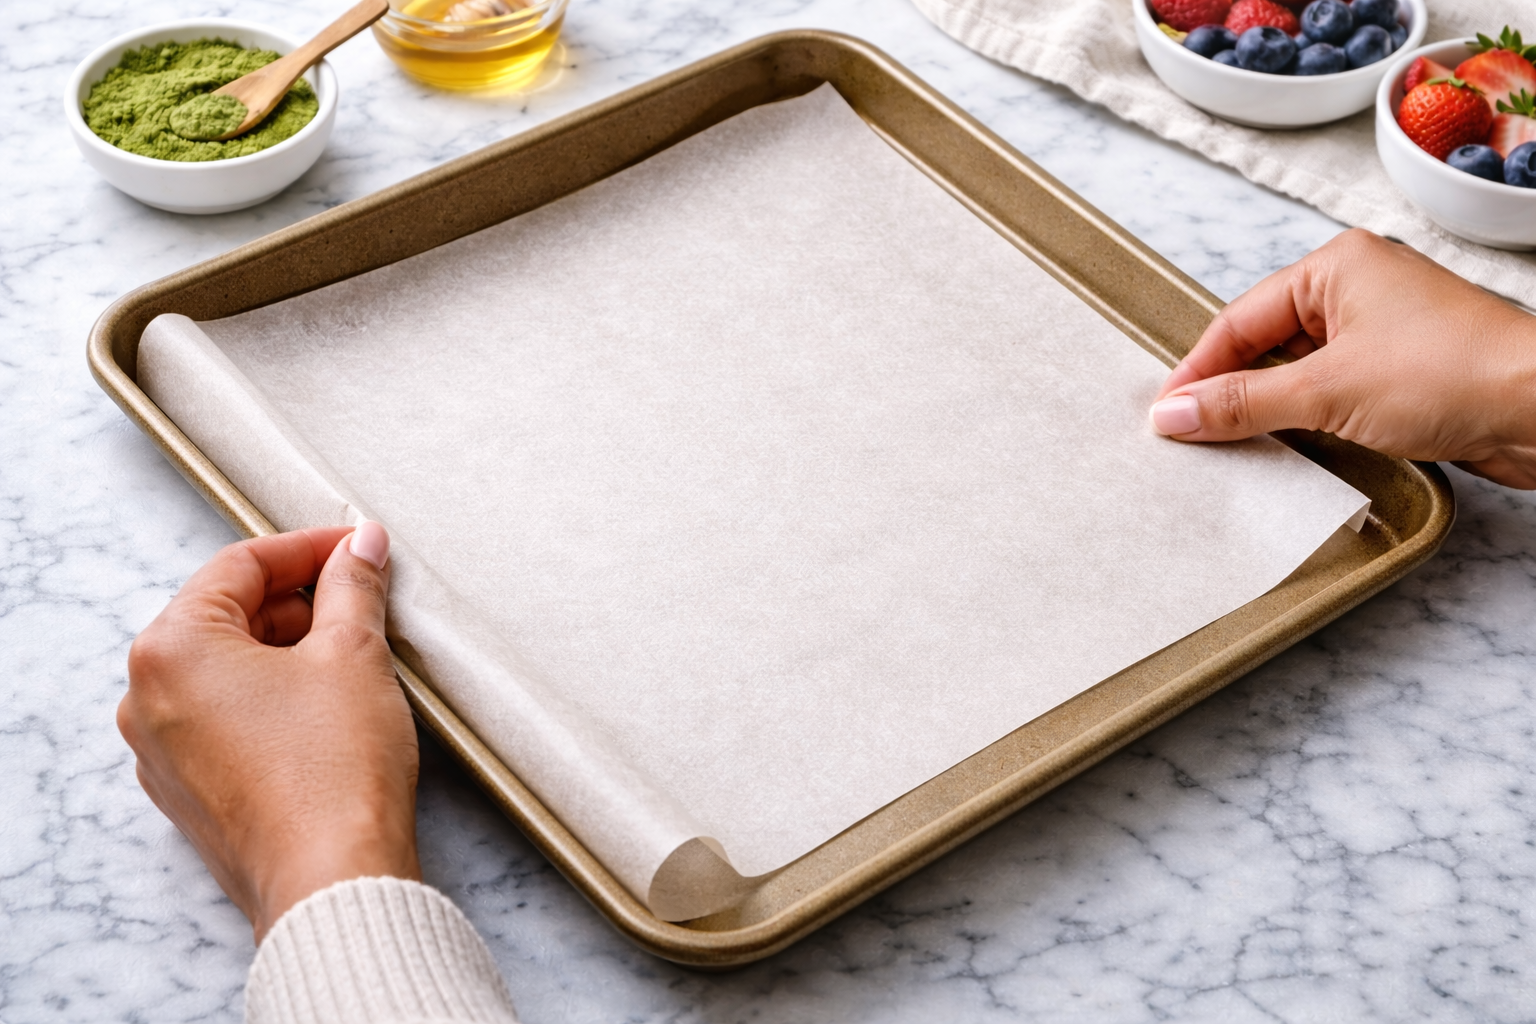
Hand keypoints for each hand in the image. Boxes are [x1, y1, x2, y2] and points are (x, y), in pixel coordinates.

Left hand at [118, 523, 419, 941]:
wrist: (333, 879)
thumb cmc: (334, 775)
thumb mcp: (354, 653)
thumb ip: (352, 587)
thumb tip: (360, 550)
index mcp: (170, 650)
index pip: (240, 566)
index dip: (309, 548)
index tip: (356, 548)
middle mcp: (147, 700)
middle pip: (226, 616)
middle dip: (299, 602)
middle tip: (362, 598)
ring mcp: (163, 752)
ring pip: (227, 670)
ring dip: (288, 651)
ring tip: (353, 656)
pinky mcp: (192, 793)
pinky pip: (227, 720)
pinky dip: (273, 699)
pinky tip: (328, 708)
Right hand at [1148, 229, 1535, 487]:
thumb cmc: (1453, 373)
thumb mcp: (1327, 390)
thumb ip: (1242, 402)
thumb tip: (1173, 414)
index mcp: (1336, 266)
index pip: (1239, 319)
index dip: (1198, 370)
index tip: (1165, 415)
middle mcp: (1358, 291)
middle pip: (1264, 345)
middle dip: (1229, 391)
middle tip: (1189, 436)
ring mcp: (1382, 334)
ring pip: (1296, 374)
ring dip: (1267, 412)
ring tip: (1230, 448)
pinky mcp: (1402, 376)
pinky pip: (1330, 396)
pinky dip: (1305, 423)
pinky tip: (1287, 451)